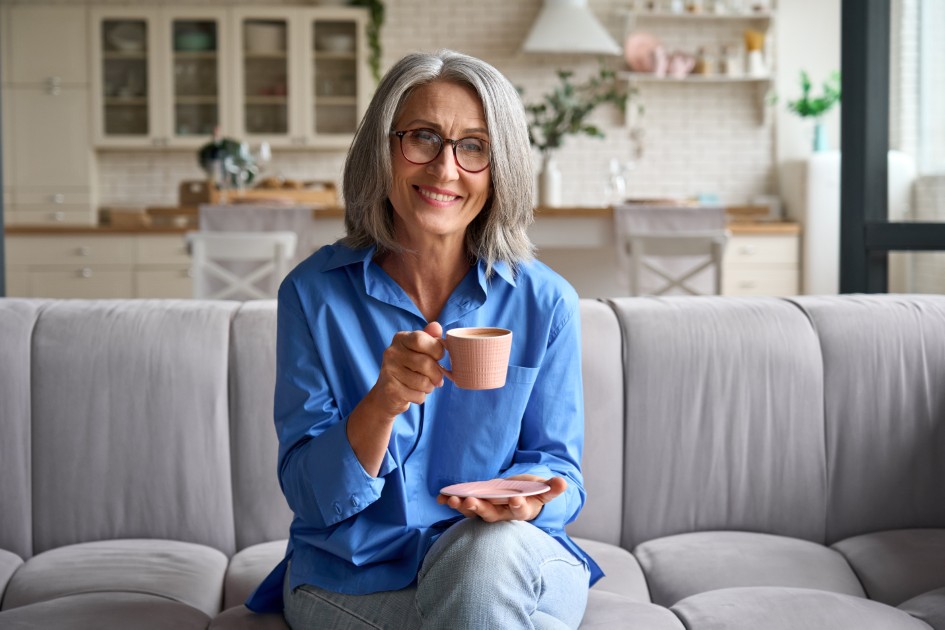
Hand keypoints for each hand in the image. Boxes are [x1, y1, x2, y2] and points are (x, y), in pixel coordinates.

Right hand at [361, 321, 445, 419]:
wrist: (386, 394)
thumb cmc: (408, 369)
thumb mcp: (418, 351)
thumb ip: (430, 338)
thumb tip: (436, 326)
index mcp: (400, 339)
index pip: (421, 339)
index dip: (436, 350)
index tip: (438, 357)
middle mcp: (391, 352)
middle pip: (425, 363)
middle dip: (437, 374)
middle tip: (436, 378)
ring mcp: (389, 371)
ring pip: (423, 382)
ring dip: (429, 387)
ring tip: (424, 385)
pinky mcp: (391, 390)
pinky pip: (418, 395)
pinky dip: (421, 397)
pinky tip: (413, 393)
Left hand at [437, 474, 566, 521]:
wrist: (518, 499)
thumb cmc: (530, 494)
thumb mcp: (543, 491)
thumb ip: (551, 488)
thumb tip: (563, 482)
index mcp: (520, 511)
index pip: (519, 511)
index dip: (517, 505)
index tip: (514, 499)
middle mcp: (502, 514)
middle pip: (491, 515)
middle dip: (480, 508)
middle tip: (471, 501)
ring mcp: (487, 511)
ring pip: (474, 512)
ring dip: (462, 506)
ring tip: (451, 499)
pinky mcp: (476, 506)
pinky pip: (462, 506)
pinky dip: (451, 502)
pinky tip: (440, 497)